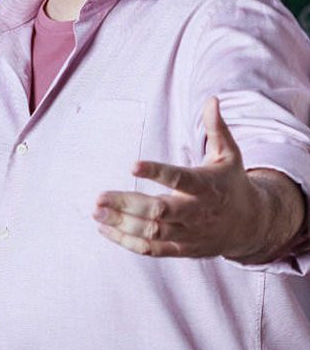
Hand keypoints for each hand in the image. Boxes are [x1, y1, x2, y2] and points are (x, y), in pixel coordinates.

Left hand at [93, 96, 304, 261]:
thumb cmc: (231, 182)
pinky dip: (127, 242)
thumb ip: (216, 129)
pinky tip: (105, 230)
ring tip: (95, 212)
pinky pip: (152, 250)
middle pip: (159, 211)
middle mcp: (197, 212)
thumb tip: (212, 99)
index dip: (157, 172)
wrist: (253, 224)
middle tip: (98, 197)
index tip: (132, 164)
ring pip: (152, 233)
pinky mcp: (183, 249)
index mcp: (206, 186)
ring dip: (121, 224)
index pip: (179, 179)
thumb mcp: (229, 154)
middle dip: (127, 205)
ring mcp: (189, 233)